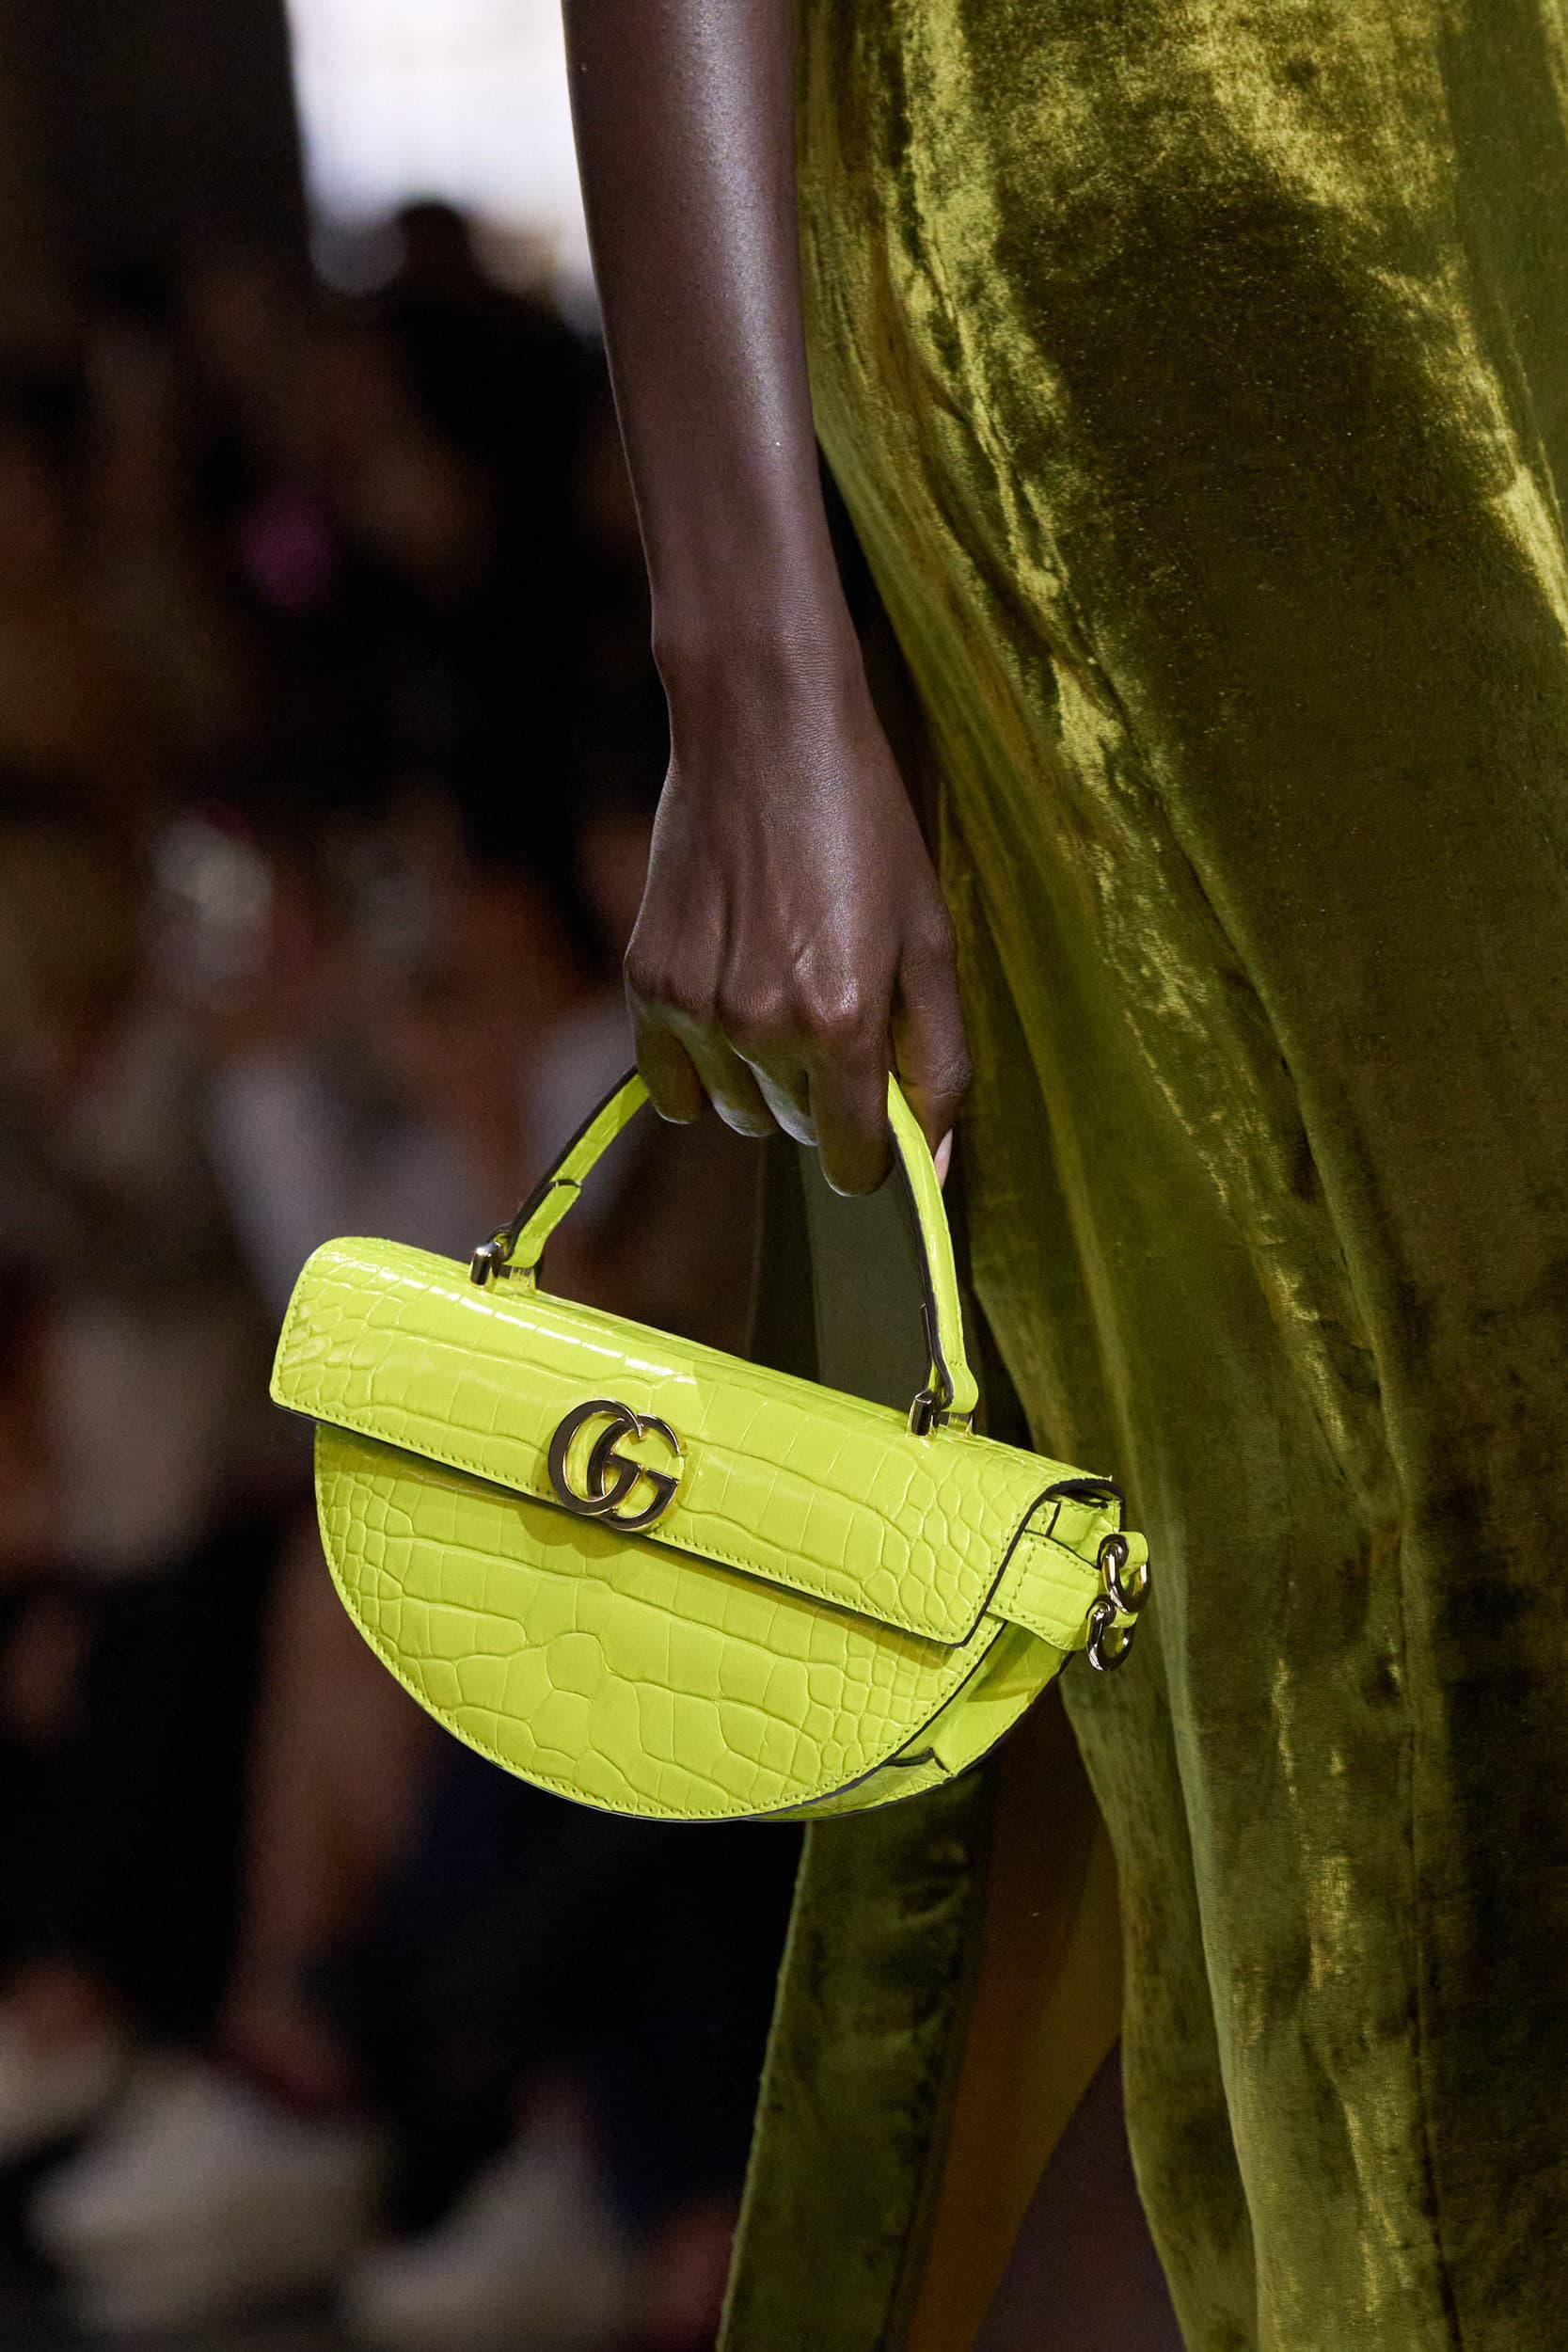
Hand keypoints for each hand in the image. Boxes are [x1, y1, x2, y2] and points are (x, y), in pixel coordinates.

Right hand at [625, 649, 969, 1193]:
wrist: (763, 728)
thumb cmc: (864, 825)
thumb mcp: (929, 938)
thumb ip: (937, 1060)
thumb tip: (937, 1166)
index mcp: (843, 1021)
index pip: (854, 1160)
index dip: (876, 1152)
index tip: (881, 1122)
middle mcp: (762, 1028)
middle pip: (797, 1132)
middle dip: (825, 1098)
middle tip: (836, 1011)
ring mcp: (694, 1009)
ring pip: (735, 1111)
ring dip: (763, 1079)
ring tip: (781, 988)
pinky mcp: (646, 982)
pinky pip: (671, 1084)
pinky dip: (702, 1066)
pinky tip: (727, 1001)